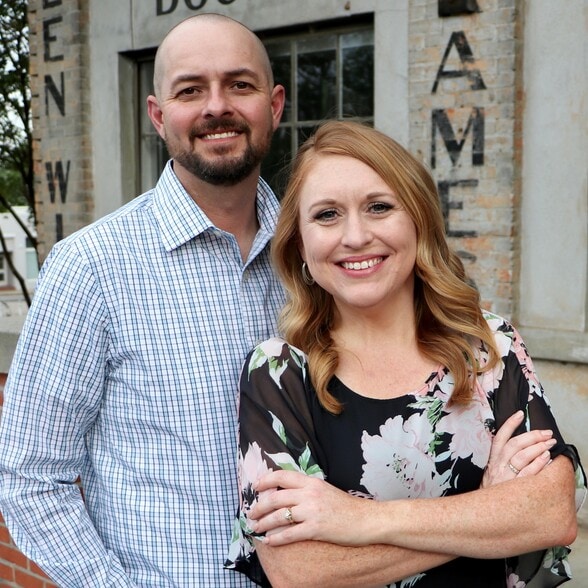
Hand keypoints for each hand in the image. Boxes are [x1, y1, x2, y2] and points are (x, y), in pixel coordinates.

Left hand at [249, 470, 373, 546]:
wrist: (367, 520)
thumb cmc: (347, 507)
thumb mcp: (325, 490)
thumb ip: (307, 489)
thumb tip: (287, 493)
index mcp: (312, 482)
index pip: (283, 476)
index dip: (266, 481)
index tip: (255, 487)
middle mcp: (310, 494)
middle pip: (276, 497)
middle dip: (259, 506)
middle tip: (250, 513)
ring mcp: (312, 511)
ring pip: (279, 516)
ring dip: (264, 523)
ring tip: (255, 528)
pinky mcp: (316, 529)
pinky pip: (290, 534)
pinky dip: (276, 538)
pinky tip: (269, 541)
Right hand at [482, 410, 555, 487]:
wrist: (482, 514)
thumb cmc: (492, 494)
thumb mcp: (492, 473)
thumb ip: (503, 460)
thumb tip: (522, 447)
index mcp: (493, 460)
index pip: (500, 437)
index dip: (510, 424)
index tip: (520, 414)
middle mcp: (498, 466)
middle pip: (515, 444)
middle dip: (532, 435)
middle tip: (546, 433)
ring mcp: (506, 477)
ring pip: (522, 456)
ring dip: (538, 447)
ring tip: (549, 443)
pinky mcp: (514, 488)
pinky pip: (528, 473)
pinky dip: (539, 463)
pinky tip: (547, 458)